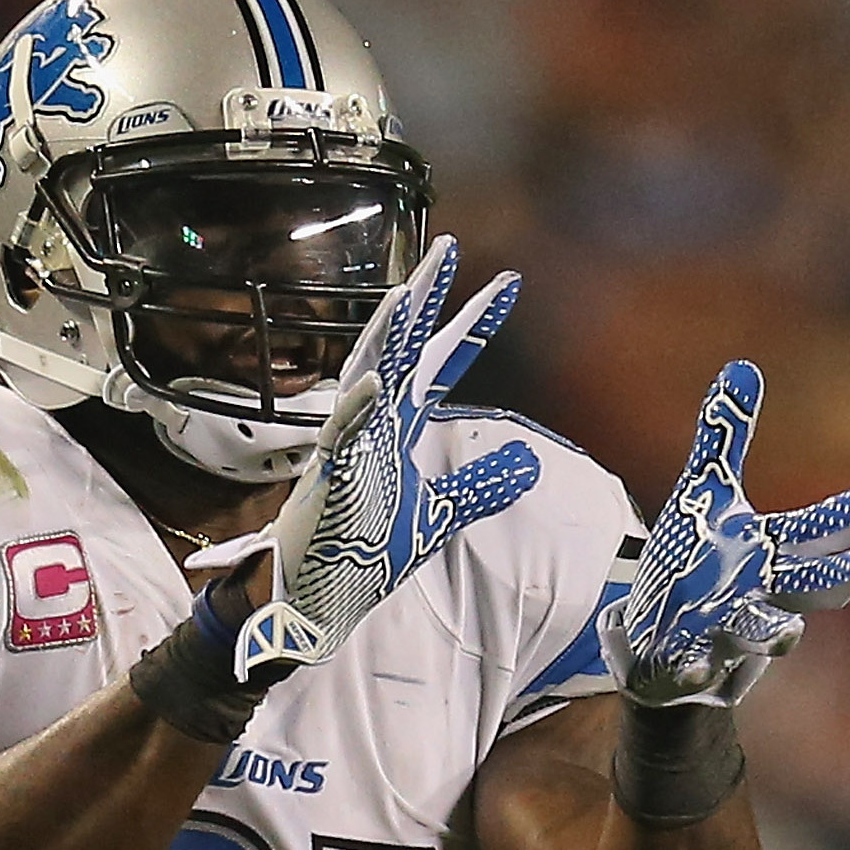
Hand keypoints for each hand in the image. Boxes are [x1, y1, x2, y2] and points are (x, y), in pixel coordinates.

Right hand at [187, 236, 539, 677]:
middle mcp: (373, 427)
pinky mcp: (327, 482)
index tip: (507, 283)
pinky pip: (340, 440)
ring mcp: (348, 450)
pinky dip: (355, 411)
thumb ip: (481, 485)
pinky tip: (374, 382)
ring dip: (386, 338)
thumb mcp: (440, 515)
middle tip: (449, 249)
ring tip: (409, 296)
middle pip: (403, 351)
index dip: (473, 324)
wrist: (318, 600)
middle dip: (425, 302)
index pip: (442, 363)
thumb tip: (531, 461)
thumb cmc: (365, 552)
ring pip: (366, 379)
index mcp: (399, 428)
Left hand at [600, 360, 849, 707]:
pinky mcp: (688, 662)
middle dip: (844, 574)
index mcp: (769, 550)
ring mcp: (726, 630)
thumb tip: (743, 366)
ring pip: (763, 634)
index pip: (823, 526)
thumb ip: (725, 437)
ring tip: (791, 634)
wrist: (660, 635)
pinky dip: (698, 670)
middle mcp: (759, 592)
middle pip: (812, 584)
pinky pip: (696, 670)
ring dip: (777, 633)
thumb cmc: (696, 562)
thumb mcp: (707, 495)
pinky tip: (696, 668)